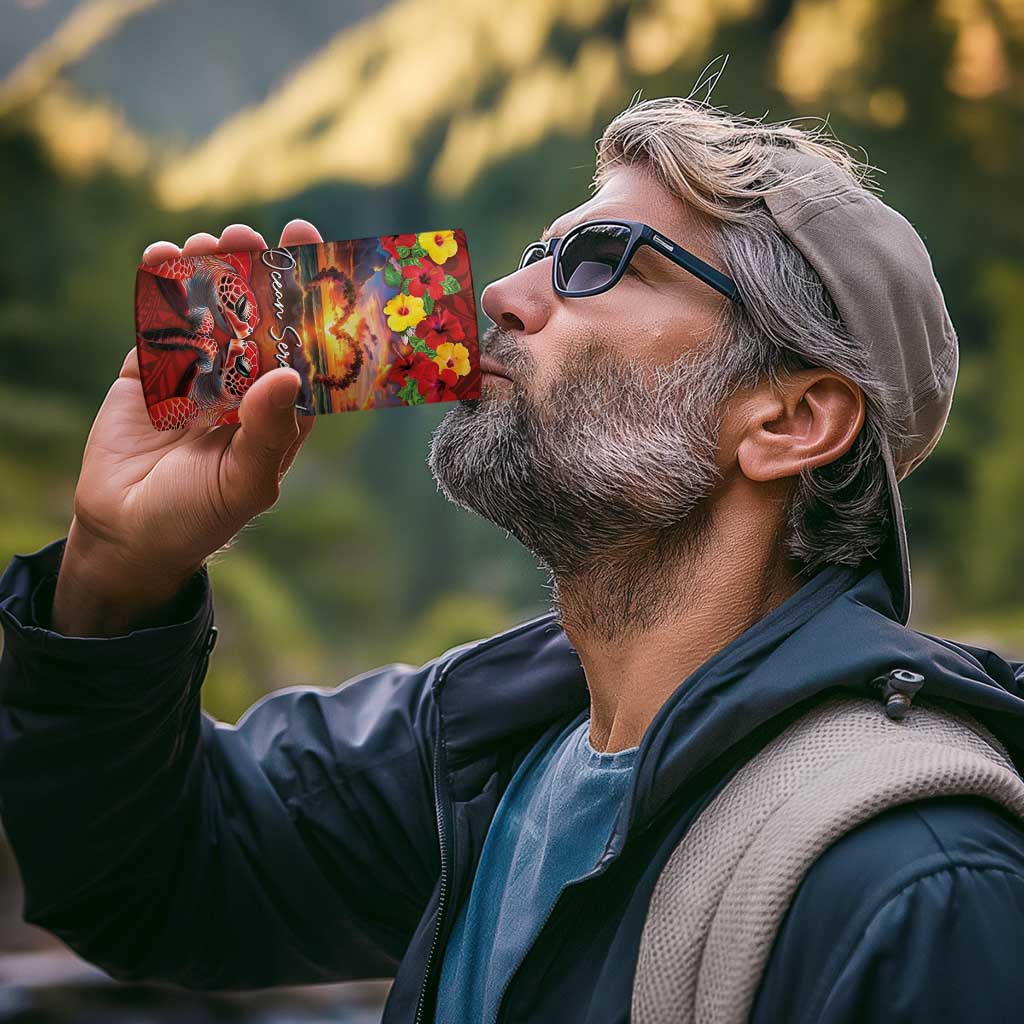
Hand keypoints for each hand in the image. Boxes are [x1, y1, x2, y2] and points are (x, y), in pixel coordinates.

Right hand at [53, 220, 322, 636]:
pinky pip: (159, 322)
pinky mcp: (150, 370)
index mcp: (280, 409)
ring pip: (209, 311)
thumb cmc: (199, 517)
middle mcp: (244, 384)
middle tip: (251, 235)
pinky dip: (159, 288)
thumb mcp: (244, 483)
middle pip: (257, 318)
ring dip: (210, 272)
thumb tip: (288, 372)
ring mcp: (197, 373)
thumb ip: (267, 431)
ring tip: (208, 241)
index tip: (314, 259)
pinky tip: (162, 256)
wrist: (126, 533)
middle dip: (257, 274)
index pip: (304, 348)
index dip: (311, 304)